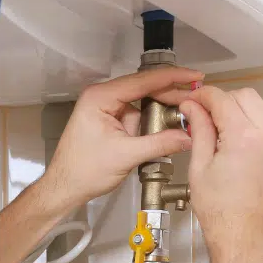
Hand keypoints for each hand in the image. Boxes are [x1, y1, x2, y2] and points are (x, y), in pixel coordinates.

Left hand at [39, 68, 202, 213]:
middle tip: (196, 99)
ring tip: (185, 117)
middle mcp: (101, 96)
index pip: (142, 81)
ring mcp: (104, 108)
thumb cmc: (84, 170)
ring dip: (160, 111)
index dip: (172, 77)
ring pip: (141, 103)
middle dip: (170, 96)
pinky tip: (165, 129)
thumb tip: (189, 136)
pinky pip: (135, 115)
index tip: (194, 76)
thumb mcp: (126, 156)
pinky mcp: (108, 120)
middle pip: (143, 88)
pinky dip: (150, 122)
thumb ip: (160, 143)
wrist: (65, 186)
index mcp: (100, 97)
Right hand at [180, 86, 262, 258]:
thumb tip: (192, 109)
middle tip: (203, 114)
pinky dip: (255, 121)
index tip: (191, 101)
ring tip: (221, 127)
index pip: (221, 99)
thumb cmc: (222, 212)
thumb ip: (198, 130)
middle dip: (221, 100)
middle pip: (244, 96)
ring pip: (262, 106)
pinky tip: (239, 136)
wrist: (243, 237)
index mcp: (243, 138)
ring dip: (241, 108)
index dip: (201, 96)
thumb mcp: (199, 167)